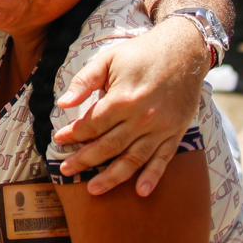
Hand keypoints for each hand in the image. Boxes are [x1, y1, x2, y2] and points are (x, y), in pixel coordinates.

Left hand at [52, 18, 205, 196]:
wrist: (184, 51)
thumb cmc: (141, 53)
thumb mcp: (108, 59)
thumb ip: (84, 81)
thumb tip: (62, 104)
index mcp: (124, 99)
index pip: (92, 124)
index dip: (73, 134)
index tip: (58, 140)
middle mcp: (143, 118)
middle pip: (109, 146)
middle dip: (84, 160)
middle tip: (65, 169)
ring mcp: (161, 128)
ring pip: (133, 159)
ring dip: (112, 177)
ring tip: (93, 189)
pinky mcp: (176, 132)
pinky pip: (163, 159)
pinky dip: (153, 177)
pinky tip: (140, 191)